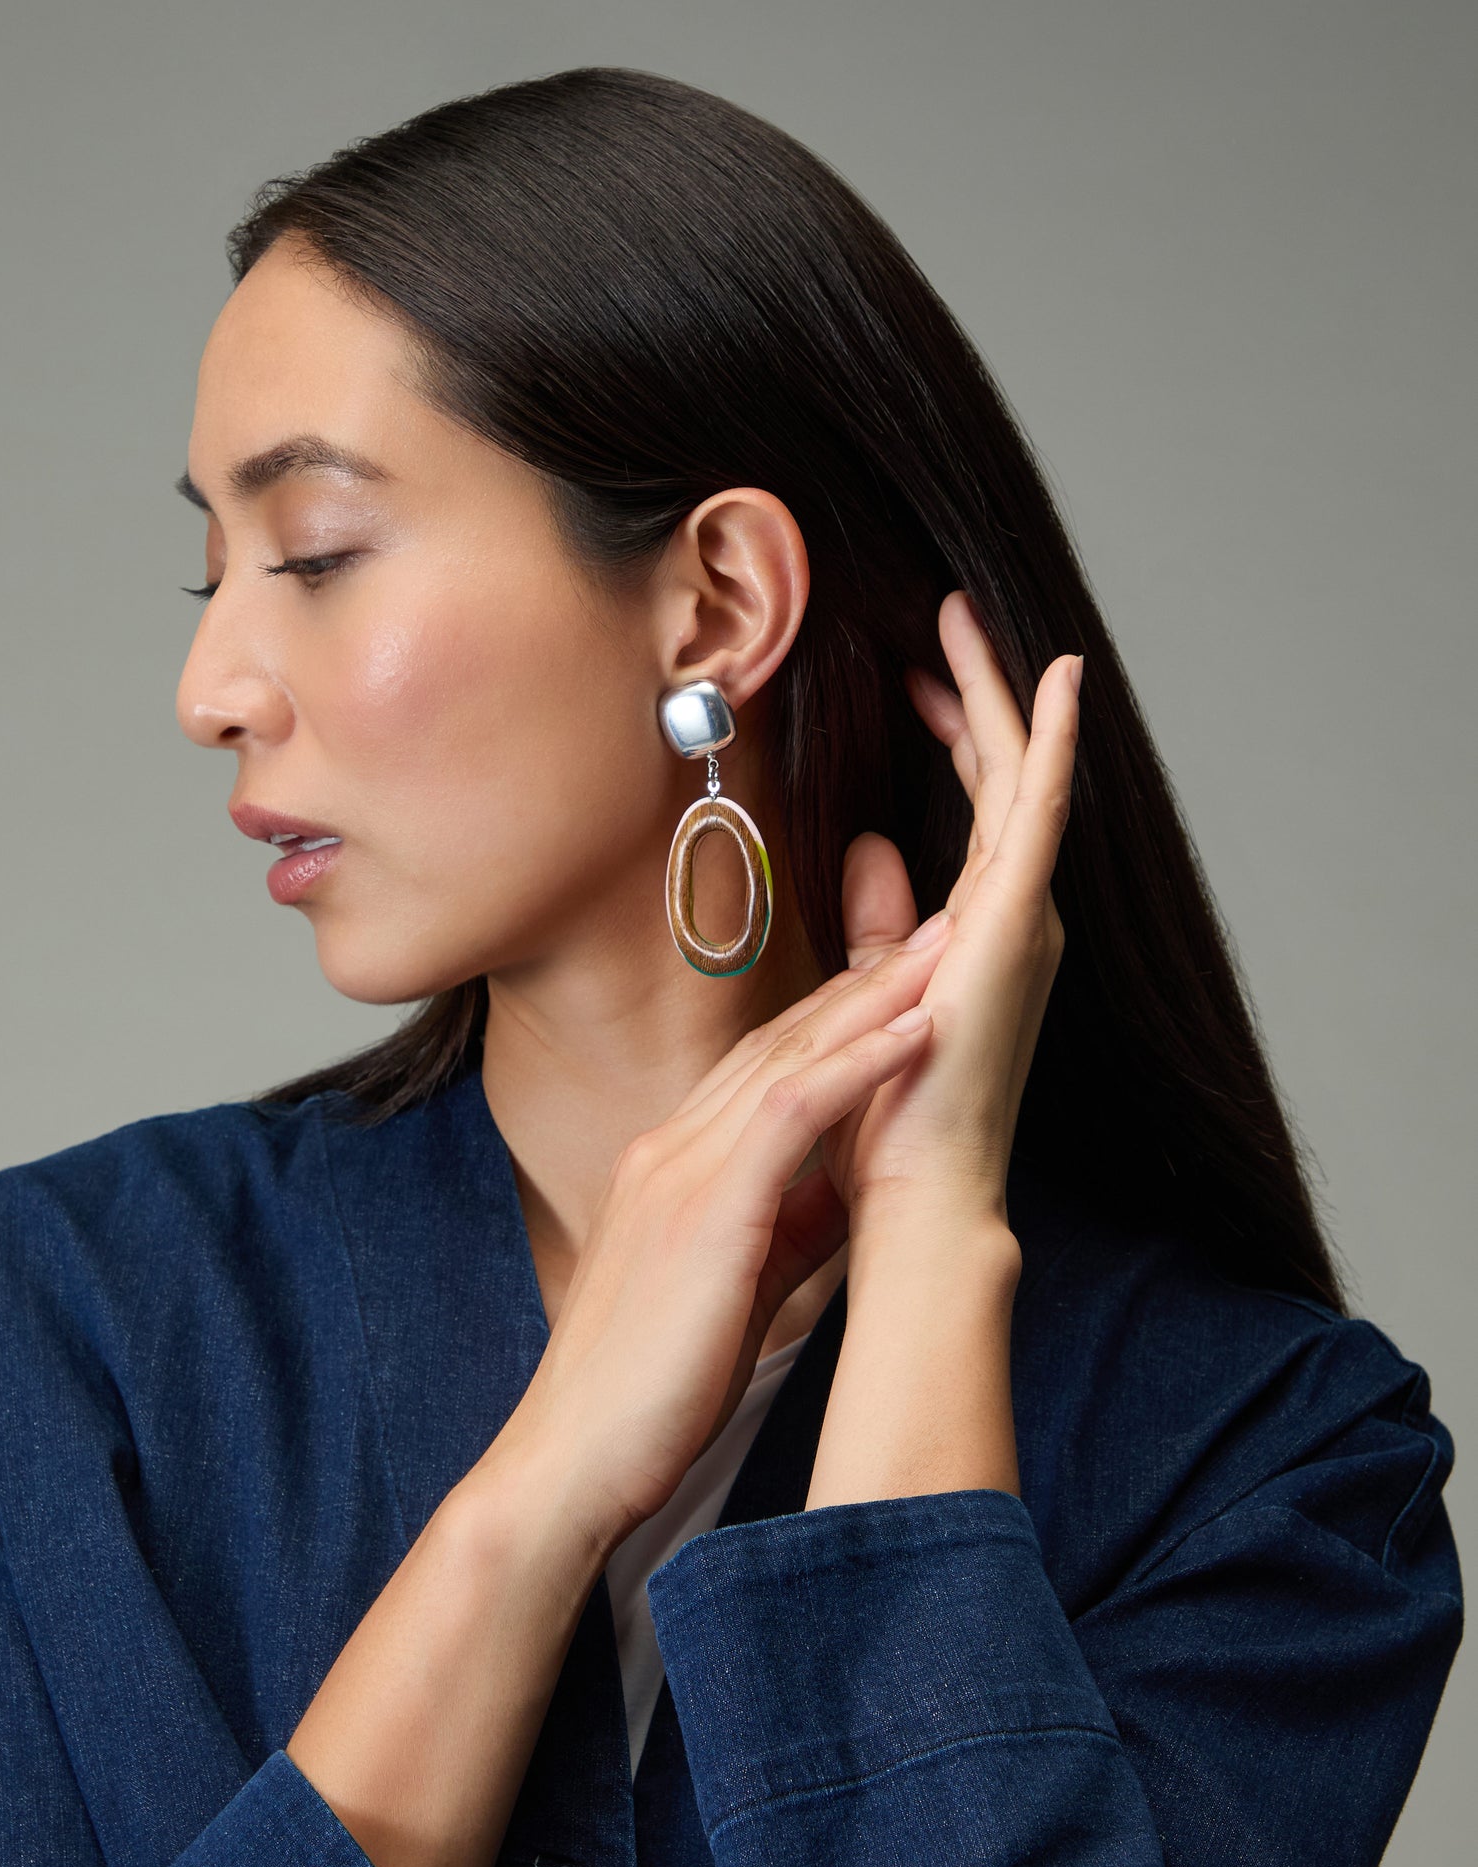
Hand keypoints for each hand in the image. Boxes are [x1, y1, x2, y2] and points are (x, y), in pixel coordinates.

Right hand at [494, 927, 952, 1548]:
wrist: (572, 1458)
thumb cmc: (647, 1389)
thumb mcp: (730, 1288)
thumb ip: (782, 1231)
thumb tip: (846, 1198)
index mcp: (672, 1166)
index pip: (763, 1068)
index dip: (836, 1017)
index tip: (902, 974)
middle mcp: (672, 1148)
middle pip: (781, 1040)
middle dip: (864, 979)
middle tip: (936, 923)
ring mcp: (683, 1171)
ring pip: (792, 1057)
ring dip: (877, 997)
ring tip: (946, 945)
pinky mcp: (707, 1209)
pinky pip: (794, 1111)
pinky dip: (860, 1064)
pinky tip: (917, 1029)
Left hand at [821, 592, 1078, 1234]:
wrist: (919, 1193)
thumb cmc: (894, 1120)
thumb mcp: (876, 992)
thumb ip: (882, 919)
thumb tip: (868, 844)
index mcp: (984, 934)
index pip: (974, 811)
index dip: (951, 737)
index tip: (917, 680)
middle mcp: (1017, 918)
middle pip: (1000, 777)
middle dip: (975, 692)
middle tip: (948, 614)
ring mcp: (1024, 918)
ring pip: (1016, 776)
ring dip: (999, 693)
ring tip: (968, 618)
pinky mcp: (1016, 922)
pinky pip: (1039, 811)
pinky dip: (1051, 742)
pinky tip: (1058, 678)